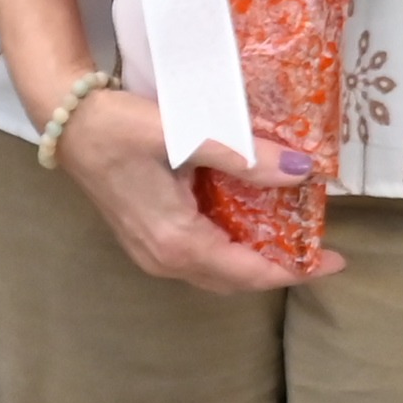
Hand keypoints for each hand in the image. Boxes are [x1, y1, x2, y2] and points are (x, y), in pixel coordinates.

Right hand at [53, 86, 343, 292]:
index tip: (334, 260)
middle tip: (321, 248)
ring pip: (217, 270)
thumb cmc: (121, 127)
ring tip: (293, 236)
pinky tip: (250, 222)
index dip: (294, 269)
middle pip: (235, 279)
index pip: (248, 272)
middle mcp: (165, 260)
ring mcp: (152, 253)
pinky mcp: (148, 238)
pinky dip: (232, 247)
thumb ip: (243, 156)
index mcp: (176, 242)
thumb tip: (300, 170)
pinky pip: (201, 256)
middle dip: (281, 267)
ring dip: (256, 259)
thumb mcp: (186, 134)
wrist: (67, 122)